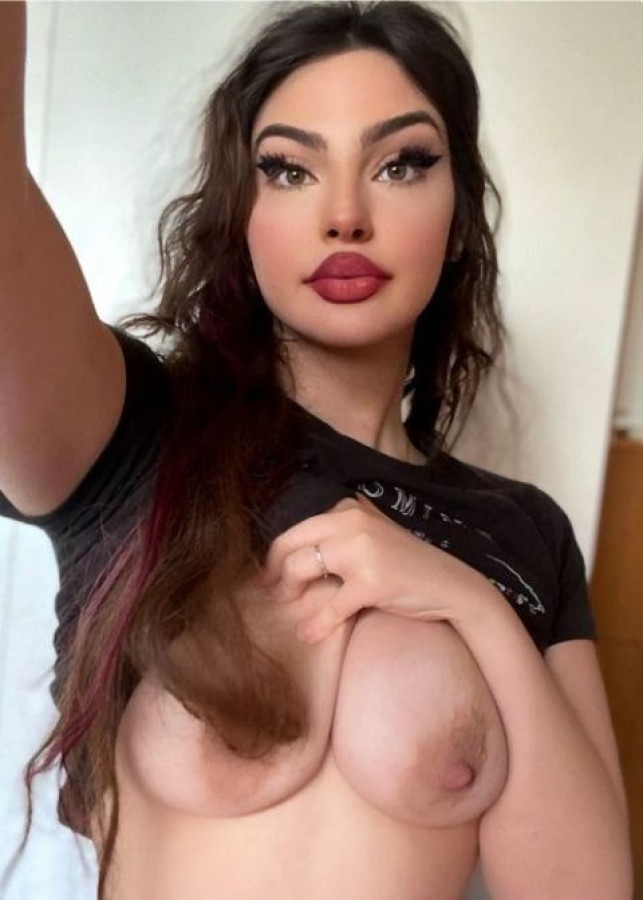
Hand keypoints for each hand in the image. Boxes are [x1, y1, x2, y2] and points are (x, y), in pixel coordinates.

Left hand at [260, 495, 492, 642]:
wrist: (450, 584)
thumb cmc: (405, 565)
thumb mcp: (370, 537)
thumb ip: (337, 536)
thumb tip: (288, 557)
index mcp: (349, 510)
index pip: (296, 530)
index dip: (275, 556)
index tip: (268, 576)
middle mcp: (352, 522)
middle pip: (292, 546)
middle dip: (276, 573)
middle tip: (273, 594)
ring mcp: (362, 550)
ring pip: (303, 569)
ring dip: (290, 593)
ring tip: (289, 608)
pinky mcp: (371, 581)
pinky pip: (330, 606)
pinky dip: (316, 624)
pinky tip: (309, 635)